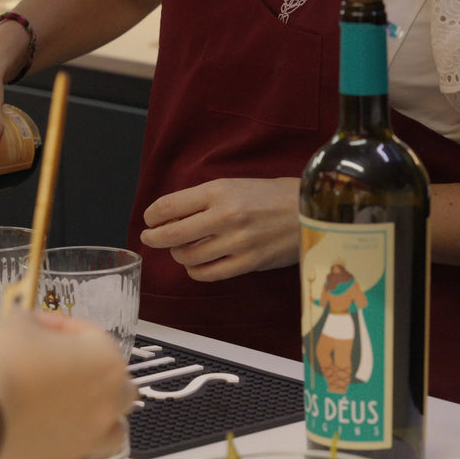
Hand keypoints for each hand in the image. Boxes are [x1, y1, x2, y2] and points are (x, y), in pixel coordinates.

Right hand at [0, 310, 133, 458]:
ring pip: (113, 432)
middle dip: (102, 380)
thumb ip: (38, 322)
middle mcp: (108, 402)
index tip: (45, 329)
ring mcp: (89, 439)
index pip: (95, 337)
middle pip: (121, 389)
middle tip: (70, 373)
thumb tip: (40, 328)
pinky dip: (70, 457)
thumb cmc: (2, 358)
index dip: (68, 329)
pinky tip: (56, 447)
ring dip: (100, 422)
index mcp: (105, 361)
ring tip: (75, 415)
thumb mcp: (18, 321)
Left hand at [139, 177, 299, 281]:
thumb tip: (170, 215)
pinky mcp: (248, 262)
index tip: (150, 220)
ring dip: (178, 255)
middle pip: (172, 234)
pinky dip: (196, 271)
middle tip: (152, 237)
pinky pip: (208, 273)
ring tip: (182, 249)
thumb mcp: (235, 184)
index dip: (152, 216)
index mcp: (219, 190)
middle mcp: (226, 215)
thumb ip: (204, 199)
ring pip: (188, 256)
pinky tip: (197, 264)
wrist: (309, 210)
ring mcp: (237, 241)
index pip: (169, 206)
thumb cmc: (272, 195)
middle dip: (155, 238)